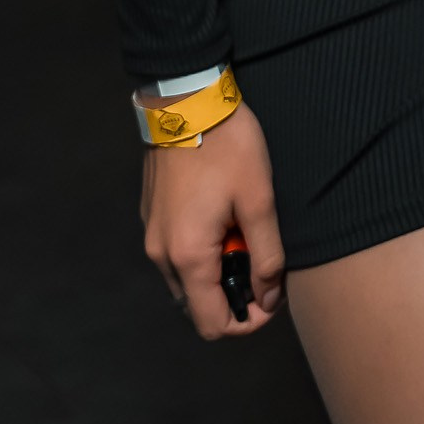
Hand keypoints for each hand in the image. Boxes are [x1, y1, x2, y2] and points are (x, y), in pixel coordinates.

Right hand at [140, 101, 286, 339]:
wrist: (186, 99)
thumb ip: (267, 257)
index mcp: (188, 256)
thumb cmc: (227, 146)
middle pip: (198, 304)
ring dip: (217, 270)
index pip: (213, 324)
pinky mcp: (152, 216)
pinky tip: (222, 216)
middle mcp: (161, 254)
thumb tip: (269, 299)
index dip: (247, 322)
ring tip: (242, 230)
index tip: (271, 297)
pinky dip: (201, 251)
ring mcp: (152, 235)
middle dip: (233, 293)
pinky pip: (177, 253)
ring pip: (186, 279)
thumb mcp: (259, 201)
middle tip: (260, 256)